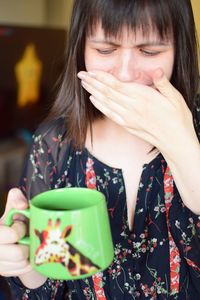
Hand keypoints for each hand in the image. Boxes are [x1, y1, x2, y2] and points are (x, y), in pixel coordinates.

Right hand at [0, 188, 46, 288]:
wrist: (17, 240)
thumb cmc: (16, 222)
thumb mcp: (15, 209)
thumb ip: (16, 199)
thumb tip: (22, 204)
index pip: (11, 235)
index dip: (20, 229)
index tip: (20, 224)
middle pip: (18, 253)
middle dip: (26, 243)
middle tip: (26, 237)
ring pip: (23, 262)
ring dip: (29, 252)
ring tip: (26, 244)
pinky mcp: (4, 271)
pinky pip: (24, 269)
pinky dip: (29, 261)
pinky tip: (26, 253)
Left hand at [78, 69, 194, 155]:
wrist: (175, 141)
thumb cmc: (177, 118)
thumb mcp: (175, 97)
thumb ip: (163, 83)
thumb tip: (157, 70)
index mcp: (143, 97)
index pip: (117, 84)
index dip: (102, 77)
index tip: (91, 71)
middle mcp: (132, 107)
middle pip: (107, 92)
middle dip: (93, 82)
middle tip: (81, 75)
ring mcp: (128, 117)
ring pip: (106, 102)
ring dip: (93, 92)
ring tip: (84, 84)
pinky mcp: (128, 125)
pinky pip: (110, 115)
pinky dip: (100, 106)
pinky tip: (93, 100)